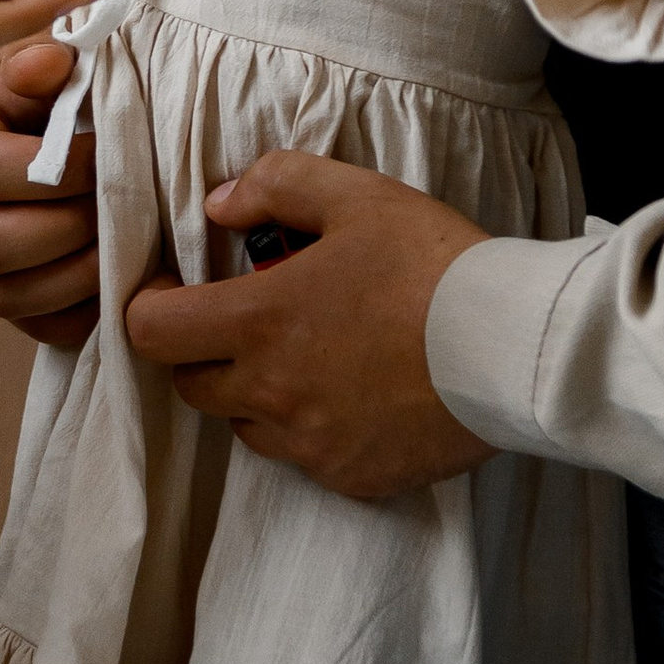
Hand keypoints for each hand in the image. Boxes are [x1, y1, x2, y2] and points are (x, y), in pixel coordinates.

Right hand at [0, 41, 101, 348]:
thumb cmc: (42, 85)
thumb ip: (47, 54)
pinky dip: (80, 312)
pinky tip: (118, 279)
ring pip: (5, 295)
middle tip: (122, 205)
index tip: (108, 155)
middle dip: (68, 231)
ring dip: (78, 276)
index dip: (58, 172)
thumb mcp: (42, 54)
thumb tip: (47, 65)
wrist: (31, 120)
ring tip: (127, 241)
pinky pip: (31, 324)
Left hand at [123, 151, 493, 497]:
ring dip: (256, 392)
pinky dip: (311, 428)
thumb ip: (274, 186)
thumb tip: (218, 204)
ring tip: (312, 355)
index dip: (149, 308)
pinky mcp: (349, 477)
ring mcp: (309, 444)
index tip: (174, 290)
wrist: (514, 346)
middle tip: (249, 318)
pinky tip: (355, 394)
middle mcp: (271, 393)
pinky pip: (303, 457)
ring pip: (245, 425)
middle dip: (203, 349)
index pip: (150, 332)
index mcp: (259, 322)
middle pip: (191, 384)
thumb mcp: (355, 195)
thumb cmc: (434, 264)